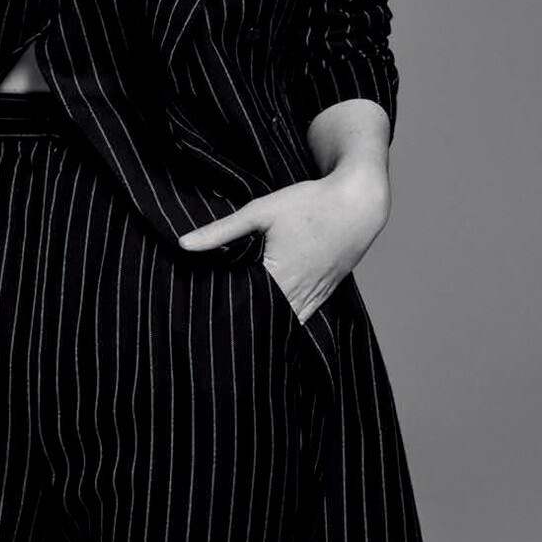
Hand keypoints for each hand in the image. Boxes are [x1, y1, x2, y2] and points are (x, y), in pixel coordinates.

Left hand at [176, 162, 390, 324]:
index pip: (241, 307)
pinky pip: (302, 320)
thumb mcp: (260, 210)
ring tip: (237, 337)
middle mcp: (296, 292)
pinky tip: (270, 329)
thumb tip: (184, 244)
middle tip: (212, 334)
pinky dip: (285, 325)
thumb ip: (222, 231)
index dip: (221, 315)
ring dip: (264, 330)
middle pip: (262, 322)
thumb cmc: (308, 203)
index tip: (200, 321)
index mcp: (277, 275)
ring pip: (284, 326)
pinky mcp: (325, 295)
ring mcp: (314, 297)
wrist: (357, 204)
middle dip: (240, 326)